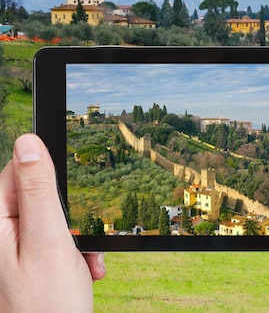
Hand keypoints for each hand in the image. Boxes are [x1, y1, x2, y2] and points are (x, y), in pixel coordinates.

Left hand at [0, 134, 105, 310]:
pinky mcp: (28, 263)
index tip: (68, 200)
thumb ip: (37, 190)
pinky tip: (83, 272)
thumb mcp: (49, 241)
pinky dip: (75, 255)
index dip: (49, 180)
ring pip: (53, 222)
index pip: (17, 172)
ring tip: (83, 264)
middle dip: (70, 216)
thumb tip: (28, 143)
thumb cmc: (47, 306)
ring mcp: (13, 251)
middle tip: (80, 241)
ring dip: (77, 239)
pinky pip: (55, 244)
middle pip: (38, 198)